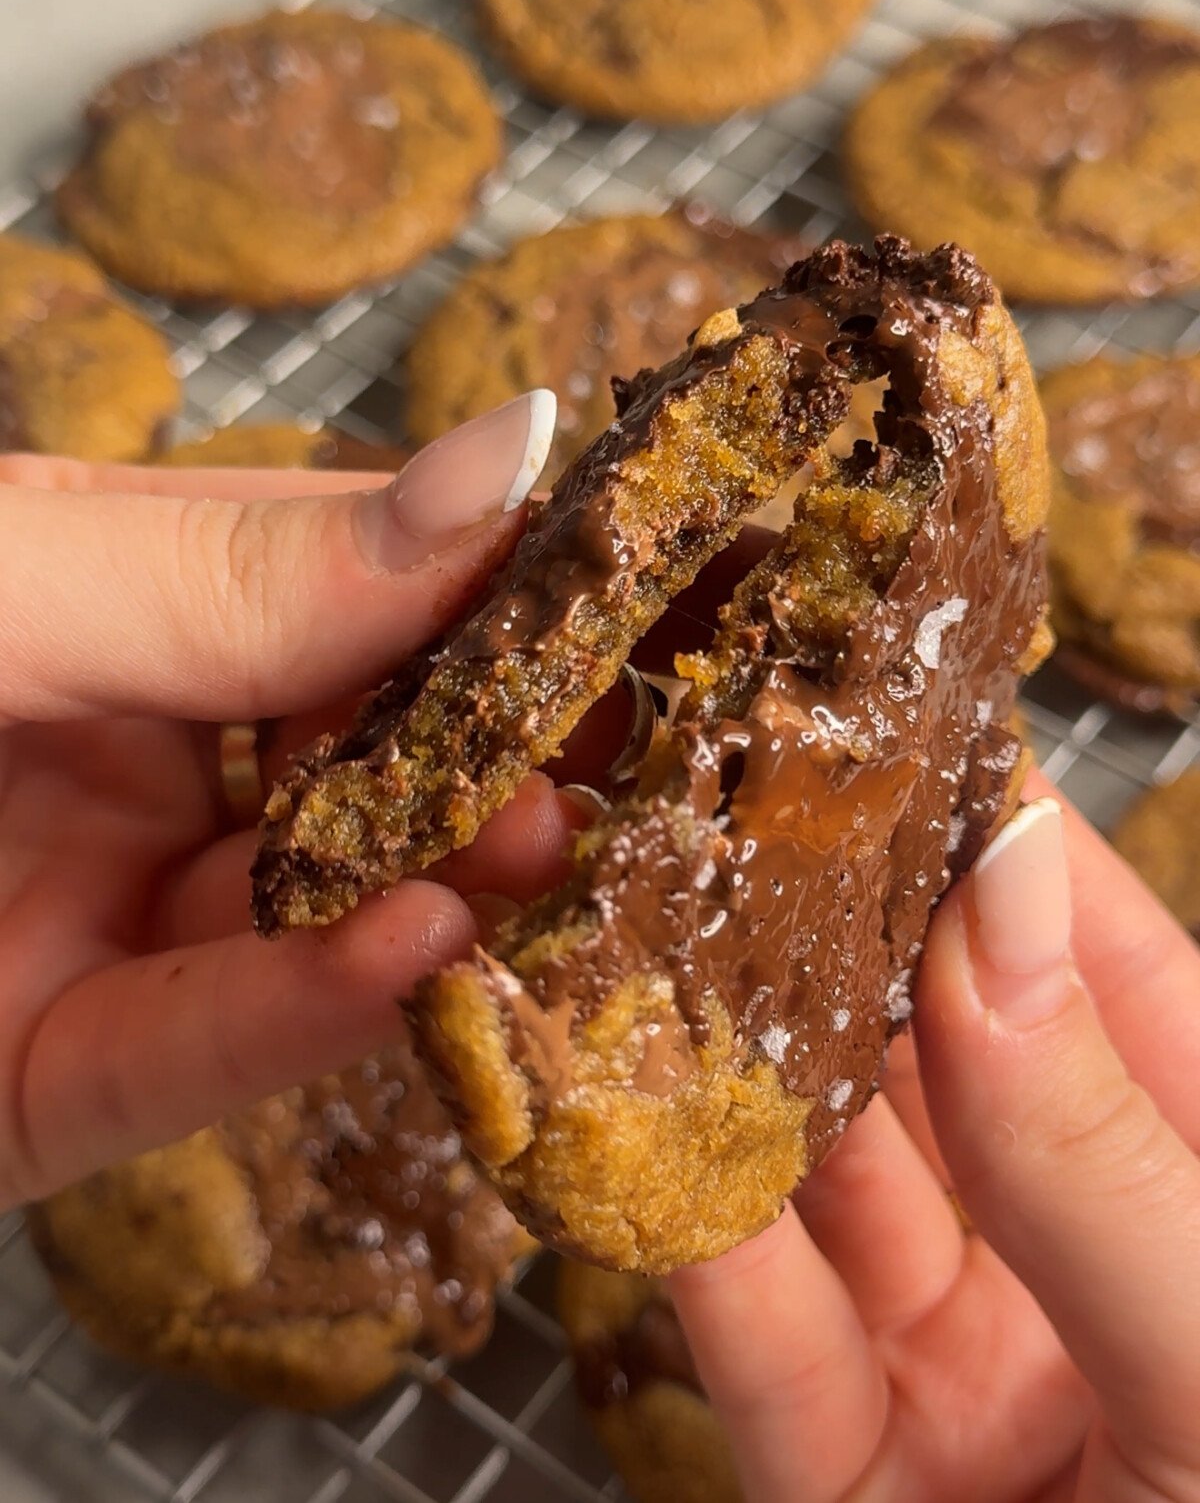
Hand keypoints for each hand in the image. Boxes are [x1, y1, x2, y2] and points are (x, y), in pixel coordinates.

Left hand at [0, 392, 578, 1210]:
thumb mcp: (1, 578)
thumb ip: (243, 557)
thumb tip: (514, 462)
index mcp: (131, 605)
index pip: (367, 586)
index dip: (512, 587)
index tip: (657, 583)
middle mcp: (132, 756)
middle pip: (364, 765)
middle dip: (502, 758)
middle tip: (643, 745)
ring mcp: (90, 922)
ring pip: (307, 921)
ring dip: (436, 888)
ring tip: (550, 848)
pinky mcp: (33, 1085)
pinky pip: (189, 1053)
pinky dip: (303, 1012)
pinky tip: (413, 949)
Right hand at [672, 781, 1199, 1502]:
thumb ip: (1099, 1142)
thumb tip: (1000, 890)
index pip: (1104, 981)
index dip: (1009, 853)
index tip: (907, 727)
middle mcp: (1078, 1262)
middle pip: (939, 1066)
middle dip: (833, 938)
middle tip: (728, 805)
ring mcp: (959, 1374)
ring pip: (823, 1188)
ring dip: (730, 1072)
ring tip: (644, 936)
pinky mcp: (843, 1485)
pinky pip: (757, 1347)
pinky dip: (684, 1239)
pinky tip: (623, 1129)